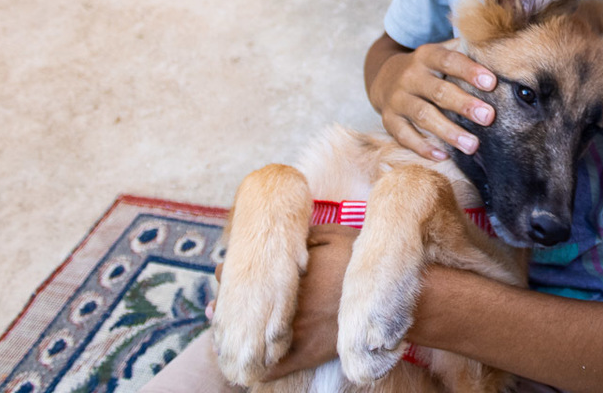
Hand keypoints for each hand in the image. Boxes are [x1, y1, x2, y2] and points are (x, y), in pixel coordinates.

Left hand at [212, 225, 358, 380]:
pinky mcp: (306, 354)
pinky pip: (271, 366)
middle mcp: (288, 306)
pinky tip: (242, 359)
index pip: (245, 276)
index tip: (221, 271)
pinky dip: (253, 364)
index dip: (227, 274)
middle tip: (215, 303)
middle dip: (226, 304)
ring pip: (251, 340)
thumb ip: (303, 236)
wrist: (386, 302)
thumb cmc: (360, 264)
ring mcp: (295, 333)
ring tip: (221, 329)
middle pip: (243, 309)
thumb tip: (277, 236)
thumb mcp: (333, 237)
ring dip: (233, 335)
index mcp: (291, 276)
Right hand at [368, 35, 496, 160]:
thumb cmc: (428, 67)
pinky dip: (423, 147)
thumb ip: (466, 53)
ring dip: (449, 132)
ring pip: (423, 116)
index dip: (469, 71)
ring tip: (473, 145)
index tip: (491, 82)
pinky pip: (404, 136)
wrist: (384, 76)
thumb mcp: (441, 52)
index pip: (449, 60)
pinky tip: (443, 155)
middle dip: (464, 105)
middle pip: (438, 91)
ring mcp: (398, 99)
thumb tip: (503, 57)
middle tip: (488, 117)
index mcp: (426, 56)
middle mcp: (410, 76)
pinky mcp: (389, 119)